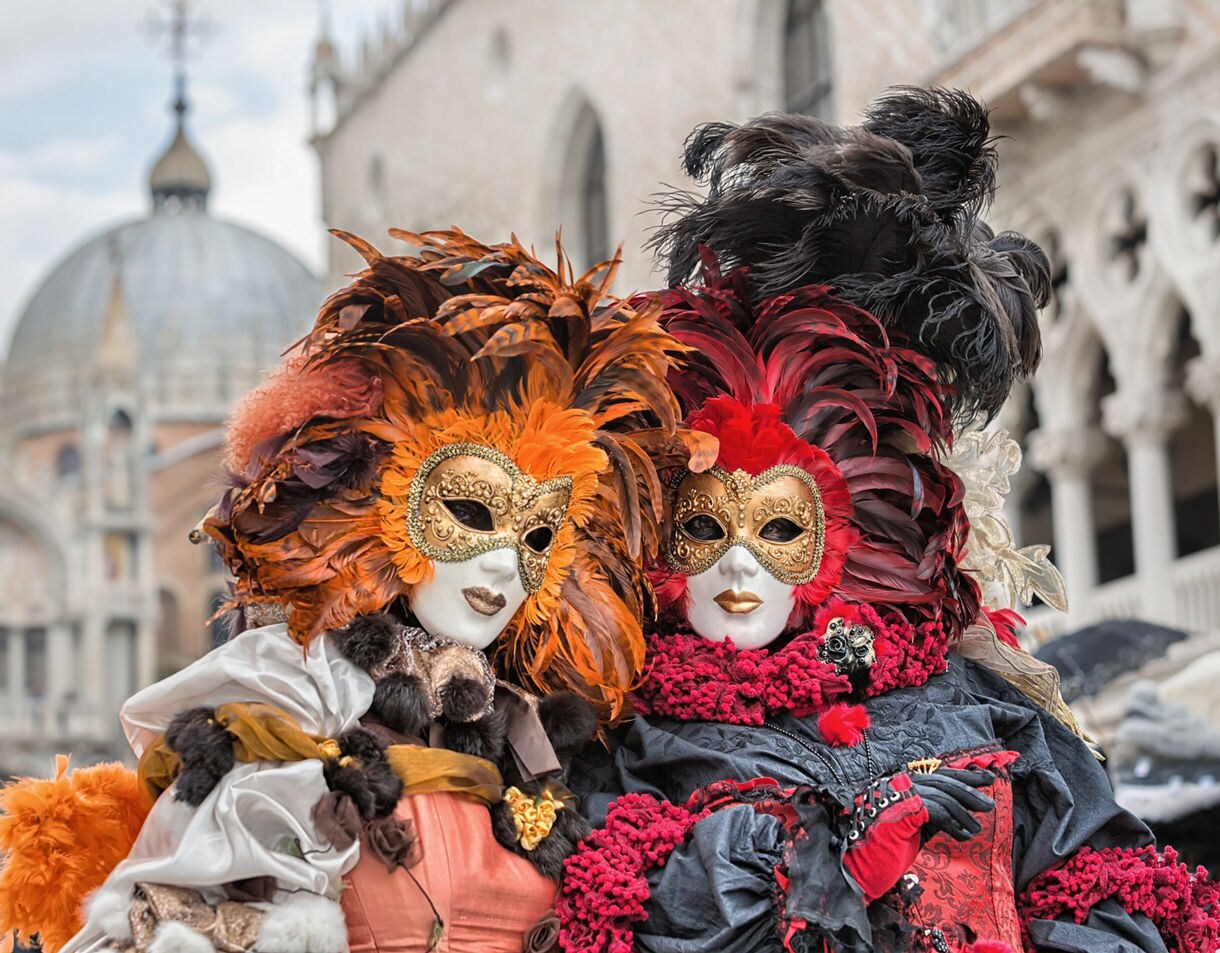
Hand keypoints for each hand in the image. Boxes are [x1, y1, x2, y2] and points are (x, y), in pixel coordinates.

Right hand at [844, 766, 994, 902]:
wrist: (860, 868)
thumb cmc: (887, 849)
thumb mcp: (916, 826)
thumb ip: (934, 812)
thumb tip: (962, 804)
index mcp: (900, 784)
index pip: (937, 773)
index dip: (964, 776)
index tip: (986, 779)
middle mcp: (897, 783)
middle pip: (942, 780)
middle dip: (969, 790)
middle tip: (988, 804)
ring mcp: (897, 794)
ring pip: (942, 795)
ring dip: (964, 813)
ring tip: (977, 828)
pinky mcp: (902, 808)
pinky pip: (937, 810)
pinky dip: (954, 823)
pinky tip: (964, 836)